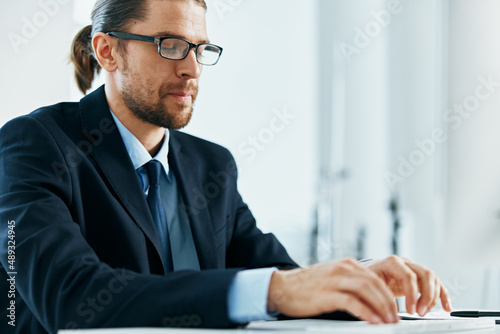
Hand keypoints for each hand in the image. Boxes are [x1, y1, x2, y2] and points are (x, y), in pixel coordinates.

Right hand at [267, 258, 398, 323]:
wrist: (281, 286)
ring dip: (381, 307)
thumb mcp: (332, 279)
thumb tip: (371, 300)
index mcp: (345, 265)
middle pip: (374, 283)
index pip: (374, 278)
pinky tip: (372, 321)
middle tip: (395, 318)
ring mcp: (333, 281)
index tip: (395, 309)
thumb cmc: (306, 286)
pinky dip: (365, 312)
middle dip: (388, 302)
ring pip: (366, 290)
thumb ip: (350, 284)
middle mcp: (341, 269)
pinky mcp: (326, 294)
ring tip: (388, 322)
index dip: (388, 294)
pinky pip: (351, 302)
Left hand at [362, 256, 452, 315]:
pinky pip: (435, 284)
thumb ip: (375, 296)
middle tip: (420, 312)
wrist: (364, 273)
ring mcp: (413, 268)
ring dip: (433, 297)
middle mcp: (405, 262)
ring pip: (432, 278)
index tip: (410, 311)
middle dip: (426, 296)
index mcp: (391, 262)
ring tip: (424, 312)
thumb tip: (382, 313)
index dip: (412, 294)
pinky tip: (446, 307)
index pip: (408, 275)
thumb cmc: (364, 279)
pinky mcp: (418, 277)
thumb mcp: (366, 285)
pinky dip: (443, 295)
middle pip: (425, 274)